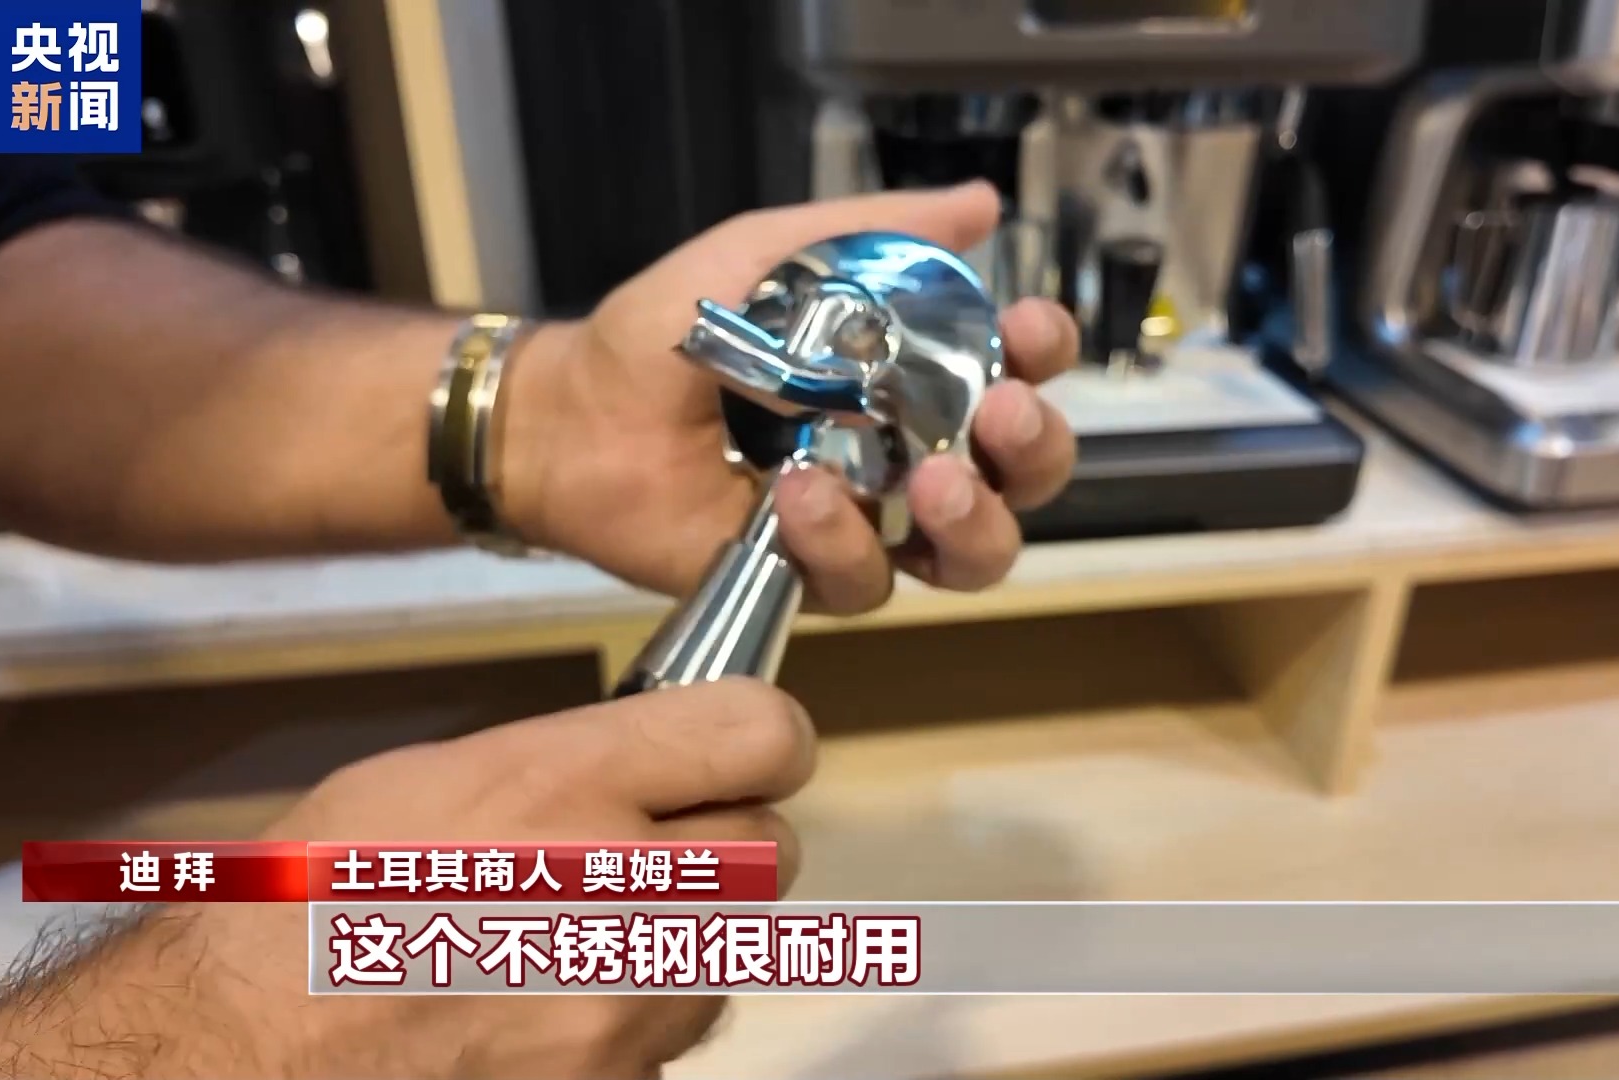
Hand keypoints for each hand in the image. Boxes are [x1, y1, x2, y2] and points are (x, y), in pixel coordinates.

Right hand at [0, 682, 812, 1079]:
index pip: (764, 734)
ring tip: (576, 939)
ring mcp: (629, 1009)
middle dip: (722, 845)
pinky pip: (673, 1038)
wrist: (241, 1054)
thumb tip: (656, 762)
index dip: (758, 738)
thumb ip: (571, 762)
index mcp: (568, 787)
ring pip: (730, 952)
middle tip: (647, 850)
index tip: (736, 749)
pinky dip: (635, 1023)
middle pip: (769, 851)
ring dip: (682, 938)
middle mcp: (624, 894)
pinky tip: (551, 1012)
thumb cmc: (308, 903)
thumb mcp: (433, 777)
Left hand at [504, 181, 1079, 612]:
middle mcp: (911, 454)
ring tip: (932, 481)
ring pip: (972, 553)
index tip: (1030, 330)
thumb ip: (874, 233)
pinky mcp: (814, 578)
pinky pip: (866, 581)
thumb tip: (980, 203)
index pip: (1017, 371)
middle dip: (1035, 447)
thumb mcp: (770, 252)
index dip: (1043, 356)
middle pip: (1022, 475)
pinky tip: (798, 495)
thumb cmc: (668, 332)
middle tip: (1001, 414)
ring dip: (973, 519)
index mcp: (915, 373)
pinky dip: (842, 539)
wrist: (575, 414)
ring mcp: (869, 523)